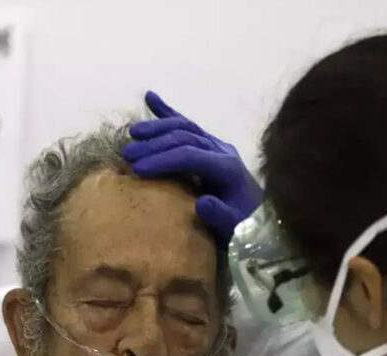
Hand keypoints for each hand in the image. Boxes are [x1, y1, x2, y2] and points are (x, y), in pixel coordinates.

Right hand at [124, 91, 262, 248]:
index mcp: (227, 168)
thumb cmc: (243, 226)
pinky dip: (167, 112)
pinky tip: (150, 97)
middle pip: (185, 138)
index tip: (138, 170)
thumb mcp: (234, 228)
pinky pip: (187, 125)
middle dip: (155, 144)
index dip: (163, 160)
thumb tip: (202, 203)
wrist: (258, 220)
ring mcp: (216, 145)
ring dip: (157, 128)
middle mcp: (222, 150)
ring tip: (132, 134)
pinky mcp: (210, 145)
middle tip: (127, 155)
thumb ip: (221, 216)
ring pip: (184, 127)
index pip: (191, 156)